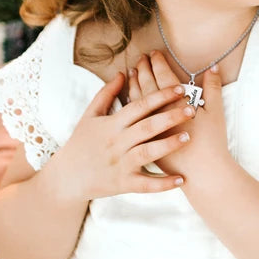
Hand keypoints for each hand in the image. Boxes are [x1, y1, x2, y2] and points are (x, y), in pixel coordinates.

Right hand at [45, 71, 193, 202]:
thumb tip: (122, 72)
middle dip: (170, 117)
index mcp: (112, 124)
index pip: (139, 106)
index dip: (160, 96)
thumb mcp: (89, 116)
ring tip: (188, 137)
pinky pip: (145, 185)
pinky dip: (163, 184)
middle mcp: (117, 143)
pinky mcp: (123, 184)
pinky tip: (180, 179)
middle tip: (192, 109)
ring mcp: (120, 165)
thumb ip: (106, 94)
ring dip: (168, 145)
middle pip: (147, 127)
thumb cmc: (80, 144)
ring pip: (147, 153)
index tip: (180, 88)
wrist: (65, 178)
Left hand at [130, 51, 228, 180]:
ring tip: (131, 73)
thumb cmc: (211, 142)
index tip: (154, 54)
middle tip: (141, 59)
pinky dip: (128, 107)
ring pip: (135, 104)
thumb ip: (213, 87)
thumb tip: (213, 67)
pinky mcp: (144, 142)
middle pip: (146, 87)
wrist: (201, 174)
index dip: (158, 64)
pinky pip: (131, 122)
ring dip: (133, 86)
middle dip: (143, 71)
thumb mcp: (216, 112)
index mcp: (176, 104)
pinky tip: (128, 101)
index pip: (163, 78)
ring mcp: (148, 129)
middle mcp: (158, 115)